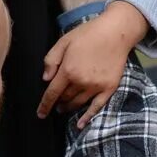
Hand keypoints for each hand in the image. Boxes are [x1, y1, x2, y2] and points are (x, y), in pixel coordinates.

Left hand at [39, 0, 147, 127]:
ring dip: (69, 108)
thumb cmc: (88, 33)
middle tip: (55, 103)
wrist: (116, 31)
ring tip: (64, 108)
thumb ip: (51, 59)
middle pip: (65, 98)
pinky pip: (97, 107)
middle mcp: (81, 82)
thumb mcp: (64, 41)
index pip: (52, 93)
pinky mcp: (109, 88)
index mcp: (68, 70)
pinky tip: (81, 125)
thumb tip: (45, 79)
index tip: (40, 114)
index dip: (44, 105)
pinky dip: (88, 117)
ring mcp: (96, 86)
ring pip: (78, 104)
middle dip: (58, 102)